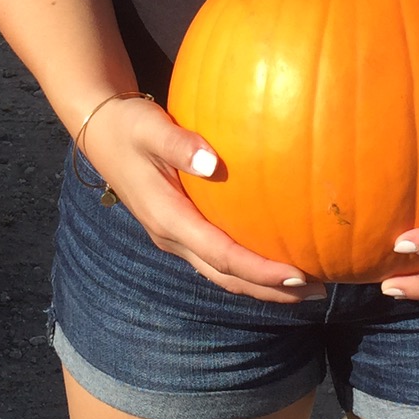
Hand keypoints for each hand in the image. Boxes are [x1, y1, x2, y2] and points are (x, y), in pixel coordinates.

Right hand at [83, 96, 326, 305]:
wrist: (101, 132)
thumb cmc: (129, 126)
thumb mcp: (150, 128)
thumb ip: (180, 144)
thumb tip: (211, 162)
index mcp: (168, 219)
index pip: (221, 255)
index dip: (260, 270)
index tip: (298, 274)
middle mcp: (172, 237)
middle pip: (226, 277)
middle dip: (270, 289)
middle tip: (317, 292)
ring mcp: (175, 237)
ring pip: (222, 273)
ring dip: (262, 283)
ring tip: (305, 285)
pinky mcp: (180, 230)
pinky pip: (217, 257)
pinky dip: (246, 266)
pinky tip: (272, 259)